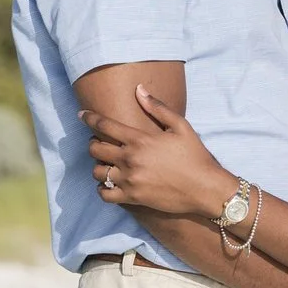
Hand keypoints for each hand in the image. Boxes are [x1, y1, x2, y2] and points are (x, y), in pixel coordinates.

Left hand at [83, 85, 238, 218]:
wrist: (206, 188)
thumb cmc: (195, 157)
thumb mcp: (181, 127)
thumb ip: (158, 108)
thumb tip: (139, 90)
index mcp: (140, 140)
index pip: (105, 125)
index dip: (89, 118)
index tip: (82, 115)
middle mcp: (131, 159)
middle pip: (95, 148)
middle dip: (93, 143)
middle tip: (101, 143)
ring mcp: (130, 179)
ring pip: (97, 171)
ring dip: (98, 166)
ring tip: (107, 165)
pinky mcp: (133, 197)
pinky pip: (105, 194)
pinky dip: (103, 189)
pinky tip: (110, 184)